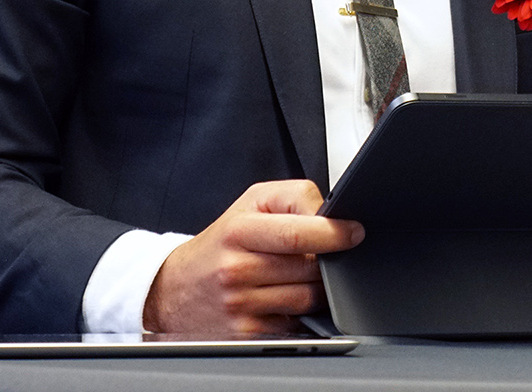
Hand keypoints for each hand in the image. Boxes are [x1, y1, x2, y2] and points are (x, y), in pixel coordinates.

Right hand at [142, 179, 363, 334]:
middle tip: (328, 252)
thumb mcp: (252, 203)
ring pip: (308, 297)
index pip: (298, 233)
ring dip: (317, 286)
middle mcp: (237, 269)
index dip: (335, 232)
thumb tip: (332, 213)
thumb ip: (295, 198)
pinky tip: (288, 297)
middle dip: (328, 259)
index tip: (355, 231)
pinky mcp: (247, 334)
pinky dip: (301, 311)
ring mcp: (241, 305)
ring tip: (303, 273)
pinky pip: (296, 322)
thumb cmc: (222, 243)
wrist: (175, 289)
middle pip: (310, 266)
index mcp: (239, 231)